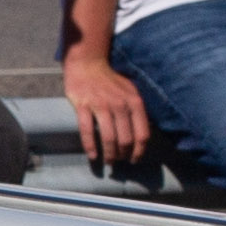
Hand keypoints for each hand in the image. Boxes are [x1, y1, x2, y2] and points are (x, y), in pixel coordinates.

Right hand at [59, 43, 148, 164]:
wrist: (88, 64)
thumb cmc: (110, 81)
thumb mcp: (130, 91)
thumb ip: (137, 110)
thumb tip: (142, 134)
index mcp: (134, 101)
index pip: (142, 133)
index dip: (139, 150)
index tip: (134, 159)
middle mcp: (120, 104)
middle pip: (126, 139)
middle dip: (123, 155)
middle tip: (119, 161)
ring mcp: (101, 105)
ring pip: (109, 137)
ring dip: (109, 154)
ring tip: (108, 161)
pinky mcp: (83, 105)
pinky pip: (87, 131)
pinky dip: (90, 146)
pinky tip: (93, 156)